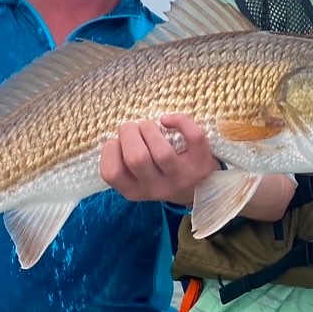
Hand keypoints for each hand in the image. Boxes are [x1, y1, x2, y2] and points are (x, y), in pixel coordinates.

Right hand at [100, 113, 219, 204]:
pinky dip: (180, 120)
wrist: (199, 189)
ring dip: (150, 129)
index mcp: (135, 191)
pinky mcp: (202, 165)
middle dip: (129, 133)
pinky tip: (168, 120)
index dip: (110, 150)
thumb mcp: (138, 179)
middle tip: (133, 128)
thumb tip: (121, 136)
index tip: (118, 142)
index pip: (112, 173)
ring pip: (162, 152)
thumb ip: (125, 163)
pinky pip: (194, 137)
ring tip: (149, 126)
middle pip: (136, 158)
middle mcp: (157, 188)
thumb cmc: (161, 176)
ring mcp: (182, 178)